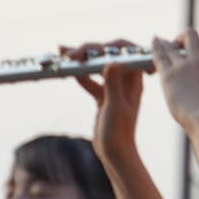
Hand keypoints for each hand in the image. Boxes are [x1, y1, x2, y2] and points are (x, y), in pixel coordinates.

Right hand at [68, 39, 146, 159]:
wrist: (115, 154)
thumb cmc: (119, 133)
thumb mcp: (115, 107)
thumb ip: (113, 84)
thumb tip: (111, 61)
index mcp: (134, 80)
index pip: (127, 52)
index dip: (112, 45)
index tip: (94, 48)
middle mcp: (126, 81)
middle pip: (108, 56)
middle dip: (90, 49)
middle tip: (70, 51)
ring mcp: (114, 88)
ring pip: (97, 67)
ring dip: (82, 59)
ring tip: (64, 52)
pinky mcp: (103, 96)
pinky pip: (91, 80)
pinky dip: (80, 74)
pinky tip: (68, 70)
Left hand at [152, 28, 198, 133]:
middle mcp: (198, 59)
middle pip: (190, 34)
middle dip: (184, 37)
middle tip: (180, 45)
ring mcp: (182, 66)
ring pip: (171, 44)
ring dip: (166, 42)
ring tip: (161, 41)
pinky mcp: (168, 75)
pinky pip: (159, 56)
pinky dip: (156, 47)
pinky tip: (154, 42)